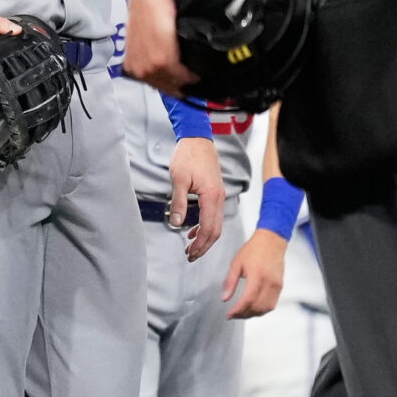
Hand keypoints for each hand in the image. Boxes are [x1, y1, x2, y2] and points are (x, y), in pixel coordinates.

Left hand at [123, 0, 193, 91]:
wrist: (148, 1)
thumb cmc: (146, 14)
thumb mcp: (144, 40)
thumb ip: (150, 54)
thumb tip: (164, 61)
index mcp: (131, 65)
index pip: (152, 84)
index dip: (168, 86)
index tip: (179, 87)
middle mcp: (138, 69)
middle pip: (163, 86)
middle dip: (177, 87)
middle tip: (190, 85)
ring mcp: (149, 67)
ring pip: (171, 83)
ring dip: (185, 82)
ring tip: (194, 78)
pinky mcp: (161, 61)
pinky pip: (178, 75)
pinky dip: (188, 76)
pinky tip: (194, 74)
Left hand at [166, 136, 226, 260]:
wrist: (198, 140)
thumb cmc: (187, 157)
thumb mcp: (178, 179)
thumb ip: (179, 203)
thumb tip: (177, 224)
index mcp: (211, 196)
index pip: (208, 228)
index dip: (200, 243)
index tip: (190, 253)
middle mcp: (219, 198)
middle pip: (215, 230)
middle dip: (204, 245)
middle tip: (191, 256)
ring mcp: (219, 195)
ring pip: (216, 224)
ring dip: (204, 237)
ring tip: (191, 248)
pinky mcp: (215, 192)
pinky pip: (213, 215)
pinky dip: (205, 226)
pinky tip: (192, 230)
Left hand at [222, 227, 287, 318]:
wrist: (271, 241)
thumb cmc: (253, 250)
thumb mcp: (236, 263)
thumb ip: (230, 282)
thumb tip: (225, 299)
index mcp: (257, 276)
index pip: (247, 300)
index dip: (237, 311)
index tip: (229, 315)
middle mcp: (269, 283)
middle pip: (257, 307)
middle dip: (244, 315)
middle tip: (233, 315)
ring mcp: (277, 285)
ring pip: (266, 308)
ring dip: (253, 314)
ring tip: (241, 313)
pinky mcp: (280, 286)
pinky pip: (272, 303)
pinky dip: (262, 309)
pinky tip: (253, 308)